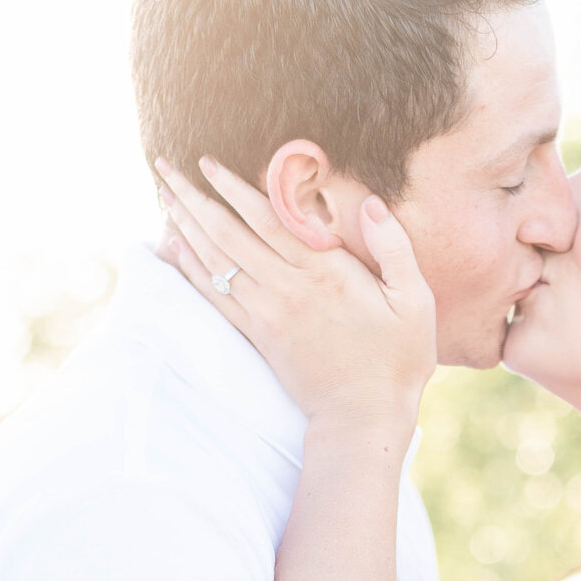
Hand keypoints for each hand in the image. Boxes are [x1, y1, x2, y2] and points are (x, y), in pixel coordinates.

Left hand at [156, 158, 436, 434]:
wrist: (363, 418)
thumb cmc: (397, 359)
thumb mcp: (416, 302)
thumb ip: (396, 249)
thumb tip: (371, 203)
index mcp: (325, 273)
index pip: (268, 219)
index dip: (233, 188)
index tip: (208, 162)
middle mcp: (288, 289)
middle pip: (229, 234)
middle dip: (194, 198)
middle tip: (165, 168)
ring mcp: (268, 314)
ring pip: (216, 261)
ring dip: (186, 226)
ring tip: (165, 197)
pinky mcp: (258, 336)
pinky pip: (215, 296)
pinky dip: (190, 269)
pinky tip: (173, 247)